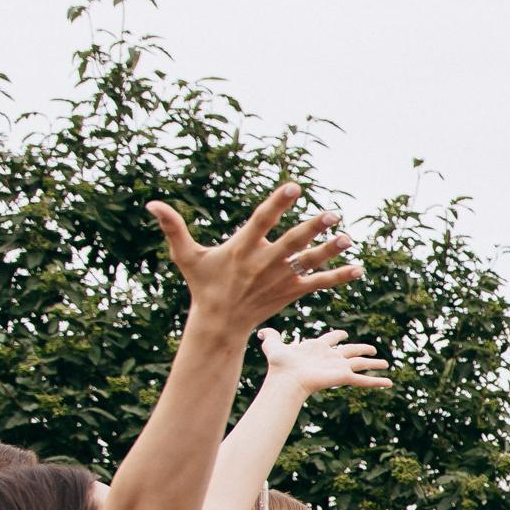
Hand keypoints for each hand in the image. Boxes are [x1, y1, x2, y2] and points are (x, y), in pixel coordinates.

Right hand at [148, 184, 360, 331]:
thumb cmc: (203, 284)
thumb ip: (173, 227)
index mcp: (242, 248)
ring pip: (310, 262)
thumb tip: (151, 203)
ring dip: (330, 251)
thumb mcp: (185, 256)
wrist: (221, 322)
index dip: (278, 203)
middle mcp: (265, 262)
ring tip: (348, 238)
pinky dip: (338, 276)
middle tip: (333, 214)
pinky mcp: (292, 292)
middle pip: (292, 243)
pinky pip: (318, 283)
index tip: (295, 187)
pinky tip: (358, 268)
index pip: (262, 220)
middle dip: (312, 229)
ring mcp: (281, 278)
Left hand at [259, 326, 390, 396]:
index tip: (343, 335)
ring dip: (374, 363)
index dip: (337, 336)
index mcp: (318, 348)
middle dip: (361, 349)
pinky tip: (389, 383)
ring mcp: (339, 367)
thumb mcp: (274, 345)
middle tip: (372, 349)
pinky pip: (364, 380)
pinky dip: (377, 382)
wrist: (288, 379)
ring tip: (386, 363)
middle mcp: (331, 357)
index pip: (331, 339)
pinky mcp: (344, 377)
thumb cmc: (280, 364)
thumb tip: (262, 332)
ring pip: (361, 364)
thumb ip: (270, 336)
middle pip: (351, 351)